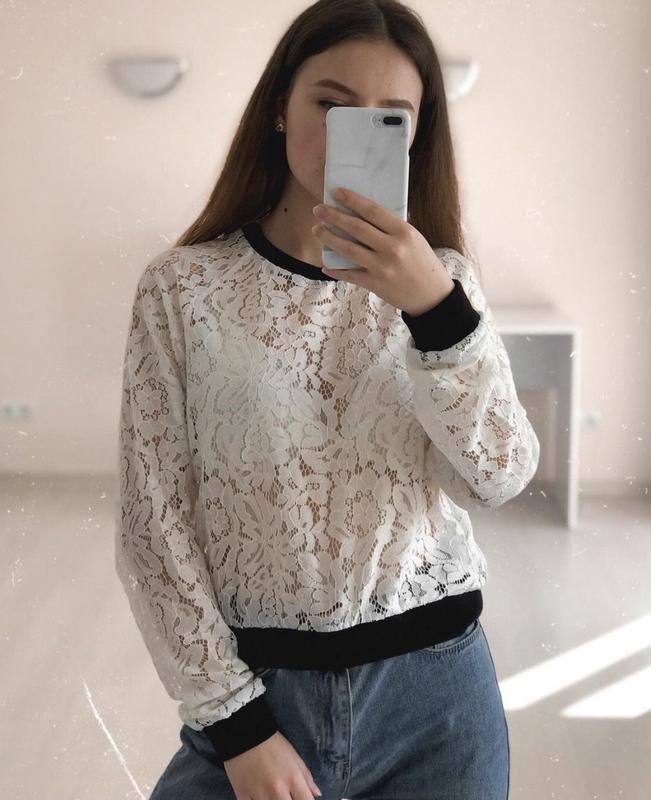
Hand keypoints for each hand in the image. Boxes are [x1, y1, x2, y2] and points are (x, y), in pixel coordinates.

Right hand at [223, 730, 321, 799]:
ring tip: (272, 792)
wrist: (244, 732)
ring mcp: (259, 794)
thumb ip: (307, 778)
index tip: (301, 799)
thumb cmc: (272, 744)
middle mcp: (277, 790)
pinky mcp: (242, 796)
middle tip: (285, 795)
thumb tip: (316, 795)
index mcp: (293, 778)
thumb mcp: (294, 756)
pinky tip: (258, 794)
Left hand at [312, 187, 454, 315]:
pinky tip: (325, 265)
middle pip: (356, 228)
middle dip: (333, 217)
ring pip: (348, 249)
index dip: (352, 200)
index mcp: (403, 232)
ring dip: (329, 238)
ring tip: (317, 230)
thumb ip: (392, 228)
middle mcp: (392, 248)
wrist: (431, 295)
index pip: (373, 211)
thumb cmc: (422, 262)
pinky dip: (336, 270)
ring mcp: (382, 267)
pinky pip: (350, 275)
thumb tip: (365, 212)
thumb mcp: (414, 238)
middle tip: (318, 209)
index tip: (337, 192)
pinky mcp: (375, 284)